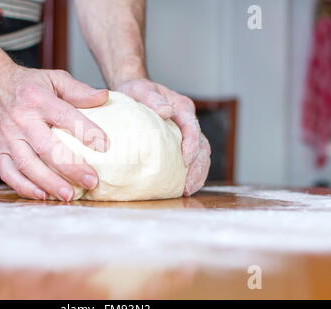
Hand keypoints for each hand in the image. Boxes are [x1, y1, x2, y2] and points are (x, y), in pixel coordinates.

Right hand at [0, 63, 108, 200]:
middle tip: (91, 181)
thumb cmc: (30, 85)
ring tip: (70, 195)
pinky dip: (24, 187)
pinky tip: (43, 196)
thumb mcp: (55, 78)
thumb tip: (104, 98)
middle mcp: (21, 119)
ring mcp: (7, 137)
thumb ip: (79, 90)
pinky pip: (8, 173)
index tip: (104, 146)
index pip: (64, 116)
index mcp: (37, 99)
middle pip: (46, 147)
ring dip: (49, 183)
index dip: (84, 132)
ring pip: (27, 164)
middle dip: (70, 168)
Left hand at [116, 79, 210, 195]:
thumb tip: (166, 111)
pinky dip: (189, 175)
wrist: (133, 92)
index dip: (192, 144)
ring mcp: (186, 134)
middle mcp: (188, 121)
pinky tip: (180, 188)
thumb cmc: (135, 91)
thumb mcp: (140, 89)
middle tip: (188, 186)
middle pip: (203, 146)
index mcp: (182, 107)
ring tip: (186, 191)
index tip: (185, 159)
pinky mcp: (179, 144)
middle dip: (198, 167)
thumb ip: (152, 98)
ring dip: (197, 175)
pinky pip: (191, 161)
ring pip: (201, 156)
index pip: (193, 127)